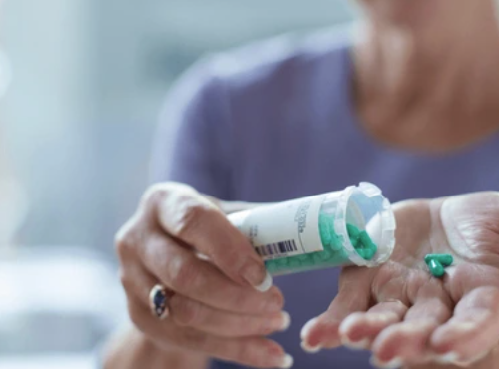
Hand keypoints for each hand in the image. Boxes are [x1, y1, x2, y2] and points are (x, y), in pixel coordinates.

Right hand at [115, 182, 292, 368]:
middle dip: (237, 295)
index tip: (262, 274)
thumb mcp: (225, 214)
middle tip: (278, 301)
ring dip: (240, 325)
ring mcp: (132, 281)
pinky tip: (270, 354)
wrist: (166, 254)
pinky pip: (190, 340)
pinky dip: (236, 350)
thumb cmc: (207, 227)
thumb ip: (257, 222)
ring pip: (186, 313)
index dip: (229, 250)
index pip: (193, 223)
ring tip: (278, 321)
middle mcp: (137, 239)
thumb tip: (309, 227)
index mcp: (163, 203)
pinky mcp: (140, 317)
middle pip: (185, 274)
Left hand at [300, 192, 498, 366]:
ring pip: (383, 317)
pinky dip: (333, 317)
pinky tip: (316, 333)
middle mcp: (439, 305)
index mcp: (482, 296)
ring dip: (365, 328)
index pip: (476, 322)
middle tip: (388, 349)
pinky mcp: (369, 277)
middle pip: (424, 327)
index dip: (465, 334)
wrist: (452, 219)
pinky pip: (350, 300)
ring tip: (345, 336)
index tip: (449, 346)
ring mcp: (401, 294)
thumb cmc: (498, 227)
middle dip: (408, 339)